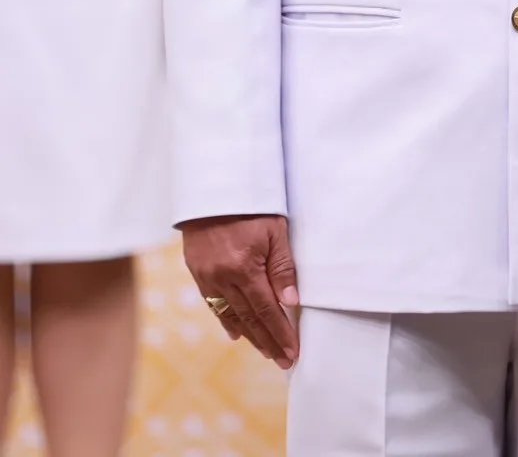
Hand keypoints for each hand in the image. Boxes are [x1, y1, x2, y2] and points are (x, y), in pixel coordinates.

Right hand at [181, 214, 299, 368]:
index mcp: (244, 267)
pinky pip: (213, 303)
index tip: (293, 352)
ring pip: (231, 314)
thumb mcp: (275, 229)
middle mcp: (223, 277)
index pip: (267, 310)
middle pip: (250, 318)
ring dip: (250, 334)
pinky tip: (236, 331)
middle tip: (283, 360)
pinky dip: (226, 319)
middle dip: (268, 341)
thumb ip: (282, 267)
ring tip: (265, 350)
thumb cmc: (251, 202)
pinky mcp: (197, 270)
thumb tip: (290, 303)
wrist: (214, 184)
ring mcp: (208, 275)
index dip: (280, 333)